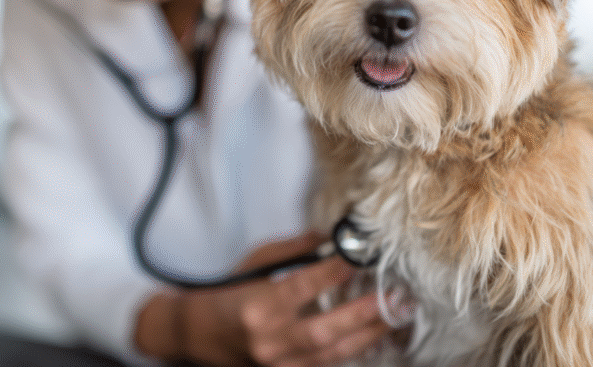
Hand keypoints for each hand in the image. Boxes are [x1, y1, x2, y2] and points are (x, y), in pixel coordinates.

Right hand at [135, 233, 391, 366]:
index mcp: (256, 306)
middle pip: (325, 329)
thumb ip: (293, 251)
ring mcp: (277, 364)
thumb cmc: (226, 295)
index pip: (302, 286)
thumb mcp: (254, 263)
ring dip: (368, 335)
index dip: (333, 272)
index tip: (358, 257)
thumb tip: (329, 238)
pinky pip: (326, 366)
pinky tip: (373, 336)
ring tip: (394, 316)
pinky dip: (352, 351)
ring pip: (332, 354)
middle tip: (394, 296)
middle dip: (364, 313)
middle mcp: (267, 339)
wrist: (197, 335)